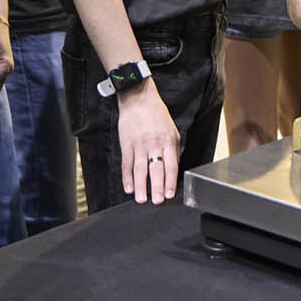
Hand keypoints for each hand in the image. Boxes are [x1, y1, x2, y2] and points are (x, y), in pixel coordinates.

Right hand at [117, 84, 180, 204]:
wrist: (138, 99)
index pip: (171, 164)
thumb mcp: (172, 130)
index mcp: (168, 141)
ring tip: (141, 199)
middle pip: (156, 169)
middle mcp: (154, 144)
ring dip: (140, 186)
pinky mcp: (126, 144)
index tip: (170, 194)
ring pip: (140, 169)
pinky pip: (127, 164)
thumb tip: (174, 169)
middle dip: (157, 187)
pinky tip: (128, 187)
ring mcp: (139, 144)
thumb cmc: (157, 115)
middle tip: (157, 201)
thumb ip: (173, 150)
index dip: (170, 181)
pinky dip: (127, 177)